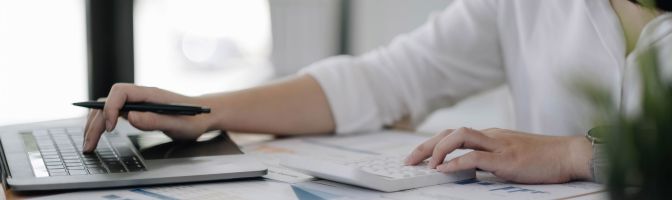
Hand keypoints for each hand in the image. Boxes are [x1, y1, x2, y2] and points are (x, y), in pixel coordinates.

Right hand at [83, 83, 213, 152]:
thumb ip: (156, 120)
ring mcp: (137, 103)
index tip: (110, 128)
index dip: (110, 108)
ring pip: (107, 108)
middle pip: (108, 102)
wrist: (204, 116)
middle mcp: (141, 96)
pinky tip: (97, 136)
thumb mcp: (179, 124)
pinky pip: (113, 114)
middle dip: (95, 122)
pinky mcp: (136, 111)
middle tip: (89, 145)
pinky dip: (102, 124)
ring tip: (88, 144)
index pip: (120, 92)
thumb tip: (131, 117)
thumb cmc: (195, 119)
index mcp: (150, 94)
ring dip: (94, 124)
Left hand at [404, 127, 592, 183]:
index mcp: (490, 135)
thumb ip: (489, 160)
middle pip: (449, 133)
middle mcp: (490, 135)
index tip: (416, 158)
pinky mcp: (507, 159)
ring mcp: (499, 145)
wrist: (570, 154)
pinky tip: (445, 170)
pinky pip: (476, 156)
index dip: (430, 144)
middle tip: (408, 161)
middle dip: (425, 146)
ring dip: (438, 150)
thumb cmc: (543, 158)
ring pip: (459, 136)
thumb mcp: (510, 156)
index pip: (452, 134)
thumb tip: (467, 169)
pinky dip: (457, 162)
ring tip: (427, 166)